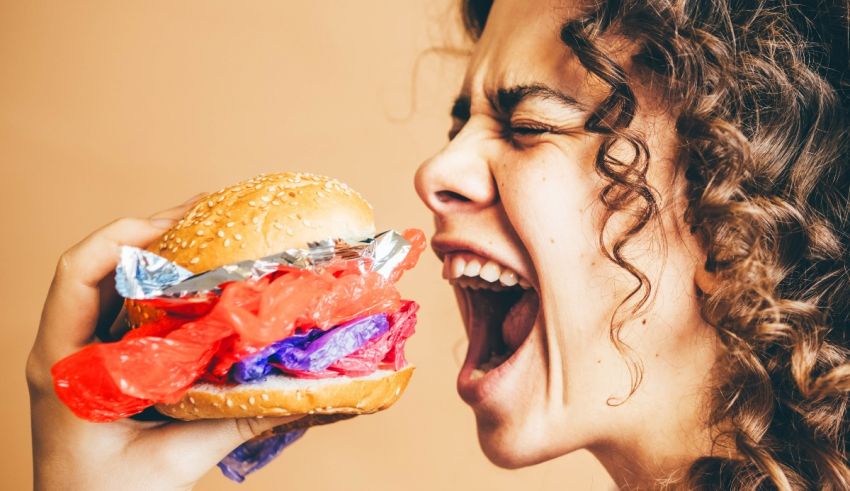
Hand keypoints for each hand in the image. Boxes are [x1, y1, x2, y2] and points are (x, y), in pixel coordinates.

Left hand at [27, 198, 299, 490]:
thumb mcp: (172, 463)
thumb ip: (232, 424)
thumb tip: (297, 393)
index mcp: (67, 365)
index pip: (78, 274)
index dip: (124, 238)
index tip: (176, 229)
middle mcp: (68, 350)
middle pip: (101, 267)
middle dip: (154, 233)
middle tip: (210, 212)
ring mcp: (84, 355)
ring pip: (115, 285)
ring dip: (160, 256)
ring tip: (211, 234)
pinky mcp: (104, 367)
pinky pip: (129, 312)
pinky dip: (164, 290)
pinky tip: (203, 285)